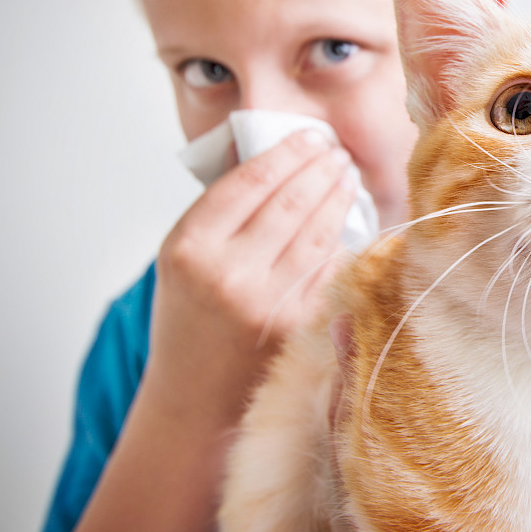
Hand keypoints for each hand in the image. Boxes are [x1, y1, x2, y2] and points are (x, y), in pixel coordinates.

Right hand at [144, 127, 356, 425]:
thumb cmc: (188, 317)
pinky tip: (348, 223)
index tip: (308, 137)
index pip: (250, 181)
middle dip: (319, 169)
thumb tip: (278, 160)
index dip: (286, 153)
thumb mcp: (182, 257)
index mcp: (190, 247)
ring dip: (337, 199)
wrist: (192, 394)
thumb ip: (221, 212)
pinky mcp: (296, 326)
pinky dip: (340, 242)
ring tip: (346, 178)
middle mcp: (227, 273)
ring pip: (315, 233)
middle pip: (289, 202)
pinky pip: (328, 270)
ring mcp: (265, 303)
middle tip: (335, 153)